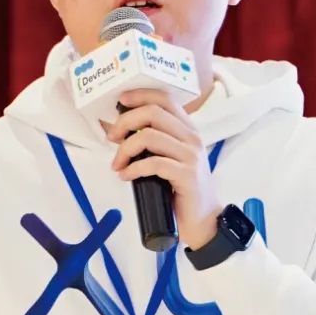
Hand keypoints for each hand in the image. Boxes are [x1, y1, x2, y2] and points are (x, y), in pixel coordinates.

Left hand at [106, 88, 222, 249]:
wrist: (203, 219)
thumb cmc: (182, 188)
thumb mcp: (171, 158)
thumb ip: (156, 141)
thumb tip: (123, 130)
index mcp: (188, 129)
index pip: (165, 99)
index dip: (141, 95)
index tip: (121, 101)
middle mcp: (192, 138)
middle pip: (153, 113)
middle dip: (125, 122)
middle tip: (112, 137)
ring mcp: (191, 156)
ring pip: (149, 137)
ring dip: (125, 149)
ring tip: (117, 164)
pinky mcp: (186, 175)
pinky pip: (153, 163)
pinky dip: (133, 168)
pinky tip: (125, 175)